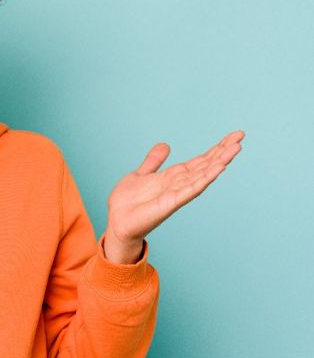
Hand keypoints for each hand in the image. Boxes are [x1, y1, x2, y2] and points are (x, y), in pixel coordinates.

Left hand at [103, 130, 244, 263]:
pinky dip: (205, 179)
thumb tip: (165, 145)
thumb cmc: (127, 202)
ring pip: (203, 175)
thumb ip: (153, 161)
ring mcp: (177, 193)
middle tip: (240, 136)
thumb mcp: (140, 174)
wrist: (116, 221)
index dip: (215, 148)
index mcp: (173, 176)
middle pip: (206, 165)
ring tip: (236, 148)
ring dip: (220, 161)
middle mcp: (179, 184)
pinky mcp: (171, 203)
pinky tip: (218, 168)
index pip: (200, 160)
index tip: (232, 136)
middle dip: (223, 151)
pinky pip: (191, 189)